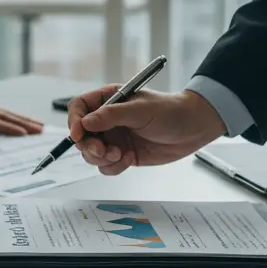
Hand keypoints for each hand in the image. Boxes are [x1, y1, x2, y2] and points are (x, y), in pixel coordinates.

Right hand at [66, 87, 224, 175]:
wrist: (192, 129)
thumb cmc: (170, 111)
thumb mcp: (141, 110)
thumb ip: (112, 115)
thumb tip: (85, 123)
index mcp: (108, 100)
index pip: (79, 108)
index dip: (74, 121)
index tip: (78, 135)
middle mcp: (107, 120)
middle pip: (81, 135)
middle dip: (89, 146)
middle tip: (104, 151)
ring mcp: (114, 138)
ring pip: (91, 154)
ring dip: (102, 158)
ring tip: (122, 155)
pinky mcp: (122, 155)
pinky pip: (106, 166)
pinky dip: (114, 167)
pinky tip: (131, 159)